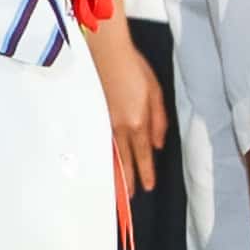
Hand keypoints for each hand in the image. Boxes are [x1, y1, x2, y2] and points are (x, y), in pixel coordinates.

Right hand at [95, 16, 169, 242]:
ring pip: (108, 156)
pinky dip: (99, 158)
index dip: (146, 172)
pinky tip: (98, 166)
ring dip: (112, 175)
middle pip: (124, 161)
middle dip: (127, 182)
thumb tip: (159, 144)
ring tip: (114, 192)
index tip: (147, 187)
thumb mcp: (155, 91)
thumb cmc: (131, 65)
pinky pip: (96, 143)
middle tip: (128, 200)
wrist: (104, 49)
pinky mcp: (89, 116)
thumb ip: (159, 120)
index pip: (143, 154)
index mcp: (137, 121)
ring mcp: (101, 122)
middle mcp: (119, 127)